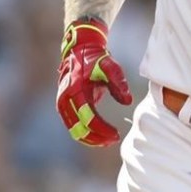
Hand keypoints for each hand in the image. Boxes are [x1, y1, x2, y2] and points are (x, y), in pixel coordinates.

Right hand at [56, 18, 132, 146]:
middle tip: (114, 140)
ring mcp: (62, 104)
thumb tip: (127, 102)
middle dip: (97, 138)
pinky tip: (99, 137)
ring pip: (74, 130)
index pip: (88, 118)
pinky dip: (85, 133)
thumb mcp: (110, 66)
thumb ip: (119, 83)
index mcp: (75, 90)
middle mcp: (65, 99)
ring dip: (90, 139)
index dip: (102, 129)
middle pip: (79, 128)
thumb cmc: (97, 59)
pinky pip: (73, 126)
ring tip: (108, 141)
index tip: (117, 134)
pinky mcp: (65, 107)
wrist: (80, 50)